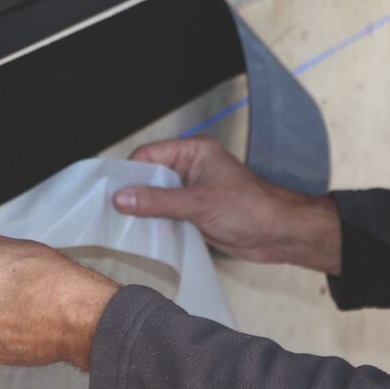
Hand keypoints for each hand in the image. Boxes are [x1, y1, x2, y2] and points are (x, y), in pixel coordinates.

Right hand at [119, 137, 341, 275]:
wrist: (279, 234)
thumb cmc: (251, 208)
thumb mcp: (198, 204)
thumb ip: (157, 201)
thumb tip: (122, 198)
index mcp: (193, 152)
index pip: (149, 155)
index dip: (129, 173)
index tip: (110, 192)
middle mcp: (191, 168)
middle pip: (150, 176)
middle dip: (134, 193)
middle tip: (113, 212)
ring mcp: (193, 191)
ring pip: (157, 198)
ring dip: (145, 211)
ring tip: (125, 226)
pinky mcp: (196, 212)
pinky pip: (168, 215)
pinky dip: (157, 224)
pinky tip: (145, 236)